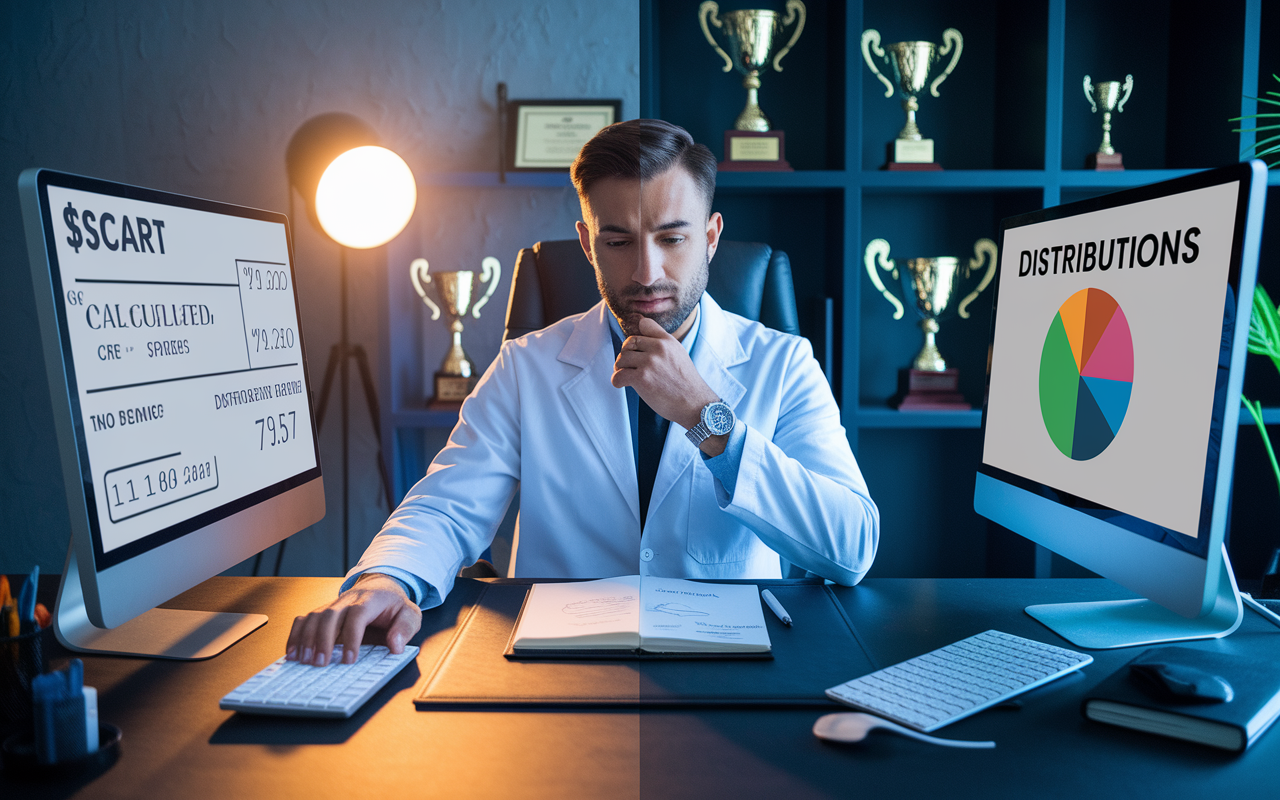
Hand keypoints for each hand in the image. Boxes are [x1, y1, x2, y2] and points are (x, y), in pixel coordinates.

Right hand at [285, 573, 421, 665]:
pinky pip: (305, 618)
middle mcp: (349, 599)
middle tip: (320, 663)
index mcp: (371, 599)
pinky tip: (293, 652)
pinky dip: (296, 634)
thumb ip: (405, 629)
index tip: (348, 659)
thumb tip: (395, 646)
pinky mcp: (324, 610)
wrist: (382, 587)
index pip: (358, 614)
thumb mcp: (410, 614)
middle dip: (323, 640)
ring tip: (303, 660)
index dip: (351, 636)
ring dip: (306, 638)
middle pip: (330, 614)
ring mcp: (334, 604)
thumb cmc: (394, 605)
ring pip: (315, 616)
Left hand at [612, 316, 725, 453]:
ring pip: (621, 359)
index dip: (638, 337)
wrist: (694, 403)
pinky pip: (618, 375)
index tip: (636, 349)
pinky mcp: (641, 378)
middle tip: (630, 367)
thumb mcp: (679, 354)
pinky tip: (623, 384)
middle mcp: (658, 348)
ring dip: (620, 368)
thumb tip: (642, 332)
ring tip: (627, 376)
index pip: (645, 324)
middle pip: (628, 343)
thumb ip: (663, 343)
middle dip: (626, 355)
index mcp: (667, 341)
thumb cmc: (685, 382)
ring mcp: (649, 363)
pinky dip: (617, 381)